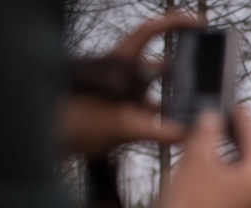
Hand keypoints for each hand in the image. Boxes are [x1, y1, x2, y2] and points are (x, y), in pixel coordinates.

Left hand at [56, 12, 201, 155]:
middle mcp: (120, 75)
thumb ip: (159, 132)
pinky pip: (147, 114)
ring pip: (154, 92)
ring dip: (173, 100)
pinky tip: (177, 132)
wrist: (44, 140)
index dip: (175, 23)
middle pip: (158, 64)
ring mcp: (119, 94)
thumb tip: (188, 134)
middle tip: (206, 76)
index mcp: (119, 63)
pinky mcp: (117, 114)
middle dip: (183, 71)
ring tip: (196, 108)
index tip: (199, 23)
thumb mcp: (122, 127)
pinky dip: (162, 122)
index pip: (149, 32)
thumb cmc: (72, 124)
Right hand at [136, 107, 250, 207]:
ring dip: (229, 152)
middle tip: (223, 115)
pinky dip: (224, 172)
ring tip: (212, 135)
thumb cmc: (187, 204)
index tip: (233, 103)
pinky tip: (207, 165)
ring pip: (243, 172)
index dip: (242, 117)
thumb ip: (207, 129)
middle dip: (236, 134)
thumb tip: (213, 116)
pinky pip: (234, 187)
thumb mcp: (195, 157)